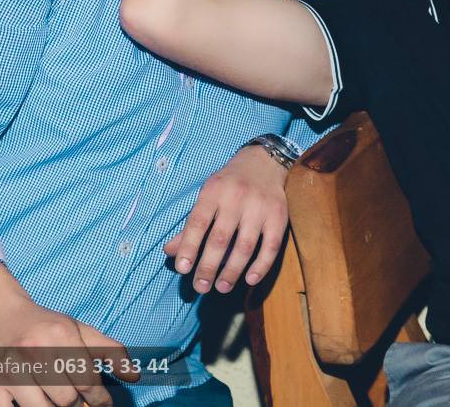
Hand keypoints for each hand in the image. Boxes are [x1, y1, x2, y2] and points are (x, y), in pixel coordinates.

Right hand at [0, 261, 138, 406]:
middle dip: (76, 405)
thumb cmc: (46, 327)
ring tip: (56, 399)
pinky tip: (33, 402)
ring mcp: (9, 371)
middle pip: (66, 400)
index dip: (99, 399)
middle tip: (76, 402)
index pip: (87, 381)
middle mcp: (34, 351)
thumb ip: (110, 351)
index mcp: (59, 336)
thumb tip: (134, 377)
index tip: (102, 404)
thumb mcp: (80, 330)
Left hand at [165, 144, 288, 293]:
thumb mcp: (207, 196)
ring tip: (222, 288)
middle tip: (200, 287)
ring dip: (232, 271)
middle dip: (209, 266)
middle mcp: (236, 197)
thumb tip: (170, 252)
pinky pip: (270, 246)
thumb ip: (190, 226)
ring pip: (245, 245)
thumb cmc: (229, 184)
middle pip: (220, 238)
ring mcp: (259, 207)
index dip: (189, 246)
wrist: (264, 162)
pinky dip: (261, 266)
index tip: (182, 269)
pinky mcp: (278, 216)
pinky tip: (249, 279)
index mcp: (214, 191)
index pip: (198, 222)